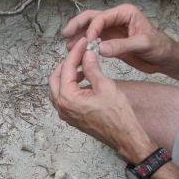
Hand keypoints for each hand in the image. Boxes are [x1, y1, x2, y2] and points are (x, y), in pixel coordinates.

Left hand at [48, 37, 155, 162]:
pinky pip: (64, 98)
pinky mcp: (71, 117)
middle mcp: (62, 107)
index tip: (83, 43)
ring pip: (57, 89)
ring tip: (82, 65)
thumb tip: (86, 55)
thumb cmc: (117, 116)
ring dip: (66, 75)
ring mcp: (66, 114)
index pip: (66, 69)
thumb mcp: (105, 86)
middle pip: (55, 78)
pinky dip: (69, 86)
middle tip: (79, 53)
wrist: (124, 136)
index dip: (75, 53)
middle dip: (66, 63)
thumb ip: (92, 69)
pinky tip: (83, 80)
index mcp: (67, 98)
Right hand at [62, 4, 173, 72]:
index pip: (102, 18)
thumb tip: (99, 49)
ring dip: (78, 37)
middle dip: (77, 25)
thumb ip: (121, 46)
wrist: (164, 59)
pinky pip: (94, 42)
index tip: (87, 42)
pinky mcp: (110, 43)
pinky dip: (85, 47)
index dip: (92, 29)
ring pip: (90, 30)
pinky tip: (77, 53)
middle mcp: (116, 19)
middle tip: (66, 34)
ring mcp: (112, 31)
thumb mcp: (142, 45)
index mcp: (125, 13)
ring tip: (68, 47)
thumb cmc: (159, 47)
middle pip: (92, 18)